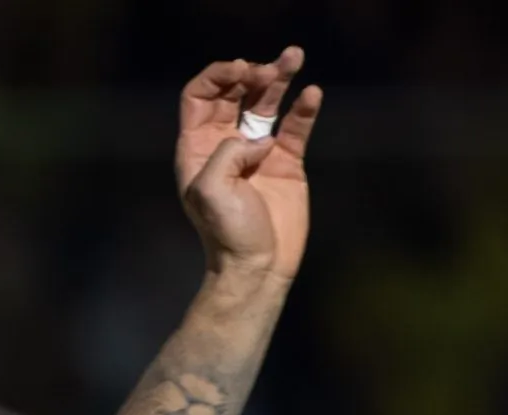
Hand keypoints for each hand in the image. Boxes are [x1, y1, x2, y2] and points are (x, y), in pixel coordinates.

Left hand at [177, 50, 321, 283]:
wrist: (257, 265)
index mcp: (196, 149)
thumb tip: (257, 139)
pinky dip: (303, 107)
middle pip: (234, 94)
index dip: (217, 77)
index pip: (199, 98)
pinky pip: (295, 126)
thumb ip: (226, 154)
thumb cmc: (226, 233)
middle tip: (267, 70)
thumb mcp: (210, 191)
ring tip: (294, 56)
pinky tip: (312, 94)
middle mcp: (224, 145)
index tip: (241, 70)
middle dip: (249, 74)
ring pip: (266, 103)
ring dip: (279, 77)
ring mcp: (256, 151)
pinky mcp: (286, 161)